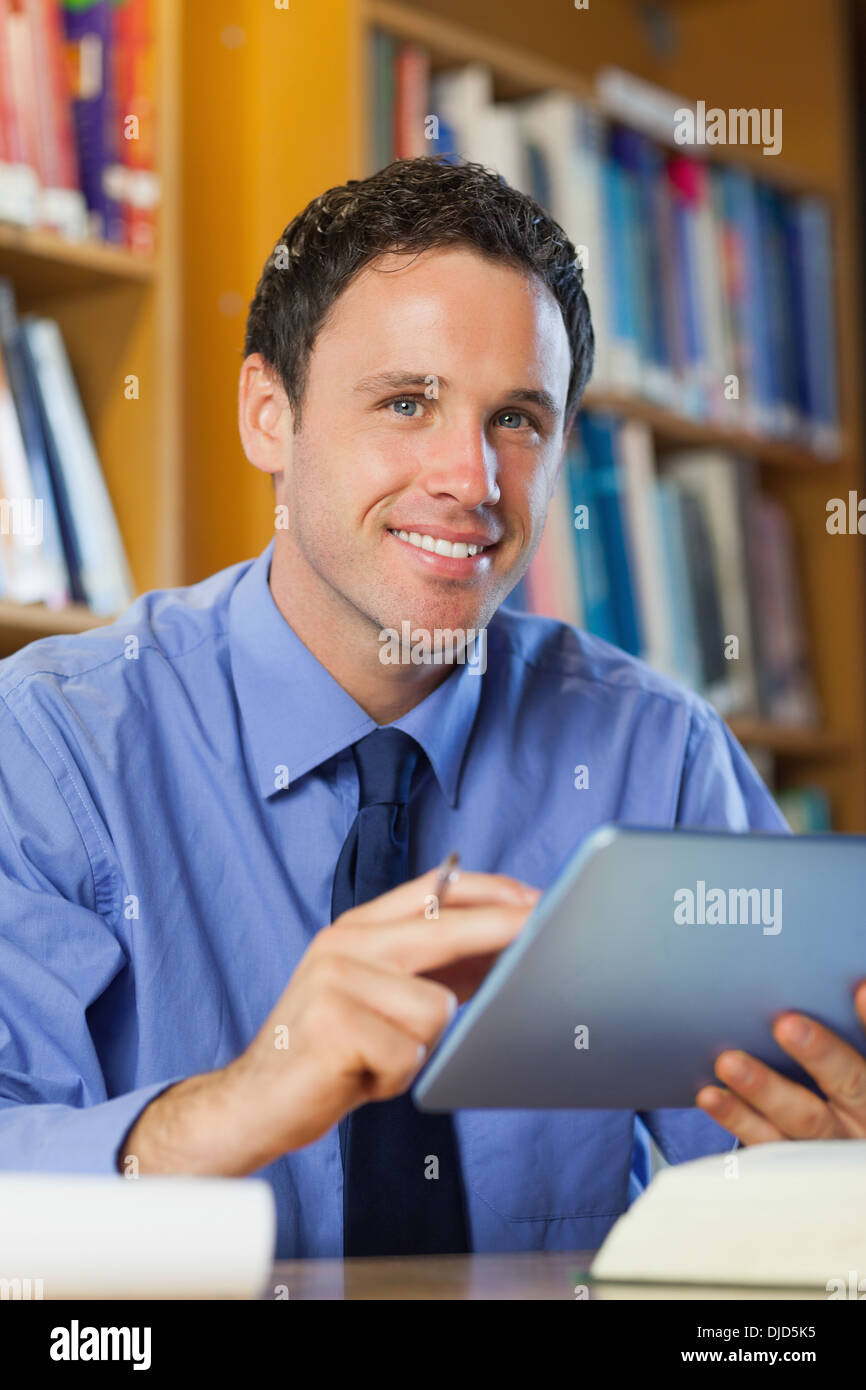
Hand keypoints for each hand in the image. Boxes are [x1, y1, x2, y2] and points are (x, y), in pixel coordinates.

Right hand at [223, 865, 539, 1164]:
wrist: (256, 1101)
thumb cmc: (331, 1050)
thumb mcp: (381, 995)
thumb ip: (433, 968)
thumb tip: (506, 948)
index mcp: (356, 928)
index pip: (432, 890)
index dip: (489, 891)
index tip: (536, 899)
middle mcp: (343, 944)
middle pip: (443, 929)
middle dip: (502, 932)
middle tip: (545, 930)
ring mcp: (334, 981)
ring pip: (434, 1009)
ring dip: (422, 1046)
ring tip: (381, 1056)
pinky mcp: (334, 1027)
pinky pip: (410, 1054)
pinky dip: (397, 1077)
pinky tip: (362, 1075)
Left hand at [695, 980, 865, 1141]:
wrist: (843, 1154)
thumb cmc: (840, 1082)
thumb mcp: (850, 1058)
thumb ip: (846, 1031)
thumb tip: (840, 980)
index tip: (861, 990)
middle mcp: (865, 1117)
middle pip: (849, 1084)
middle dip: (821, 1054)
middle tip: (786, 1024)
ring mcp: (833, 1144)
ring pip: (803, 1119)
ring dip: (764, 1088)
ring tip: (729, 1062)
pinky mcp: (795, 1163)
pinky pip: (767, 1142)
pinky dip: (737, 1117)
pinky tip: (711, 1095)